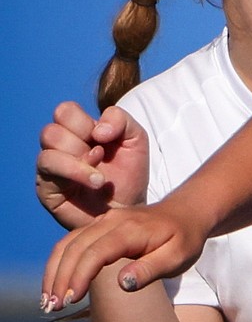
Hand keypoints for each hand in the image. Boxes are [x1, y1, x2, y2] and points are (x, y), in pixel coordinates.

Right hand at [36, 103, 148, 230]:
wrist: (129, 210)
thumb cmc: (129, 175)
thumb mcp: (135, 139)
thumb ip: (121, 120)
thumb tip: (97, 130)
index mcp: (78, 131)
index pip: (65, 111)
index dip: (84, 121)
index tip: (106, 138)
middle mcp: (60, 147)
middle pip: (52, 128)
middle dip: (81, 139)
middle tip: (100, 155)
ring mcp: (51, 167)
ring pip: (48, 145)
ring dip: (79, 156)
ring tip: (101, 174)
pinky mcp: (46, 187)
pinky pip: (49, 168)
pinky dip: (76, 171)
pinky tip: (96, 181)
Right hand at [41, 198, 207, 311]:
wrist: (188, 213)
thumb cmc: (186, 238)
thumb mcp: (178, 256)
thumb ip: (151, 269)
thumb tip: (122, 283)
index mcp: (131, 229)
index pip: (96, 252)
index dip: (79, 276)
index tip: (70, 301)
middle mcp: (112, 221)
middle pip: (75, 247)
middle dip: (60, 278)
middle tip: (52, 308)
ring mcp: (104, 221)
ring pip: (68, 243)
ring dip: (55, 271)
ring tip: (48, 302)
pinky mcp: (100, 226)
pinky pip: (73, 241)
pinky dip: (60, 262)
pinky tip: (57, 284)